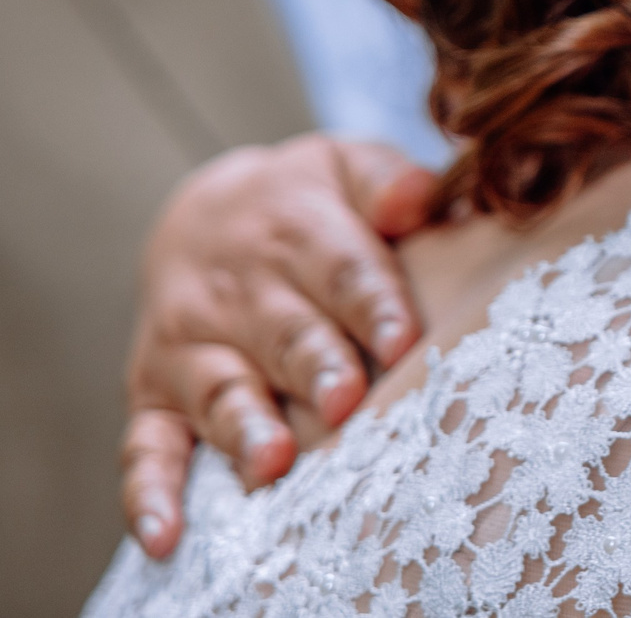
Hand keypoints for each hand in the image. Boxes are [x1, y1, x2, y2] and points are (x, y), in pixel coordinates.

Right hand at [120, 135, 435, 557]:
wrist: (206, 211)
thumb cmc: (306, 201)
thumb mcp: (345, 166)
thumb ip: (387, 180)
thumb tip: (416, 198)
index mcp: (294, 231)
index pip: (340, 268)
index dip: (371, 304)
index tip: (403, 338)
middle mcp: (235, 292)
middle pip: (283, 332)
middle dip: (314, 368)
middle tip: (347, 399)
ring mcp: (189, 346)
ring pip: (219, 389)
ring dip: (244, 427)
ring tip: (272, 461)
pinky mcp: (153, 393)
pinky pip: (146, 446)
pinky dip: (150, 492)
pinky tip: (166, 533)